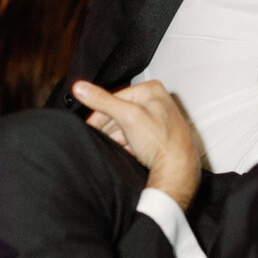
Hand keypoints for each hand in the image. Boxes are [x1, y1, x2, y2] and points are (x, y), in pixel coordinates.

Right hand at [72, 78, 199, 210]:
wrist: (177, 170)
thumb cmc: (160, 141)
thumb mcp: (126, 116)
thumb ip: (102, 102)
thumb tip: (80, 87)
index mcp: (151, 90)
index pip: (115, 98)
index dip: (99, 113)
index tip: (88, 126)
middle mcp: (157, 101)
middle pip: (121, 112)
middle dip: (108, 127)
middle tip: (96, 138)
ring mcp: (158, 118)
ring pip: (127, 126)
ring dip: (116, 137)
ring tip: (110, 147)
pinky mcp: (158, 135)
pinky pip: (135, 137)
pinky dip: (126, 144)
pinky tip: (123, 152)